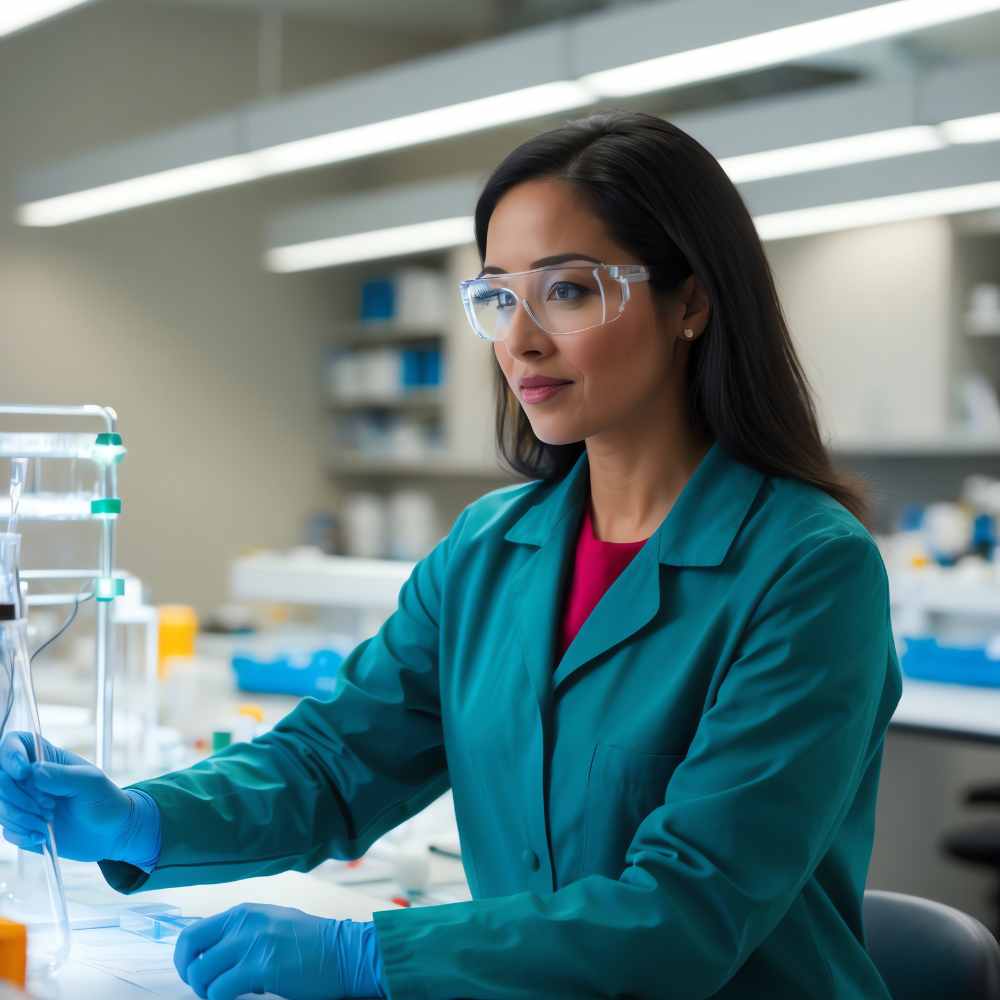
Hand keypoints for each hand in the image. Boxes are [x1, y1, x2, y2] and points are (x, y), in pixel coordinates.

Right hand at [0, 731, 159, 866]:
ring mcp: (23, 802)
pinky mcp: (22, 825)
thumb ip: (61, 776)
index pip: (14, 744)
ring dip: (23, 817)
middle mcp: (29, 778)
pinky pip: (7, 830)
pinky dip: (23, 834)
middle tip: (49, 806)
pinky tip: (43, 835)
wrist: (110, 832)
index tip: (23, 772)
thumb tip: (32, 771)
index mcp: (46, 758)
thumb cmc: (104, 799)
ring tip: (49, 821)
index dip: (11, 756)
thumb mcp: (90, 783)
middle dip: (19, 796)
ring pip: (1, 807)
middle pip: (1, 779)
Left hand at [174, 903, 385, 999]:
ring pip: (202, 975)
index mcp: (245, 912)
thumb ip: (243, 933)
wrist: (346, 952)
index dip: (184, 959)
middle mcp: (245, 923)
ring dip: (210, 992)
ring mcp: (253, 943)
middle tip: (208, 990)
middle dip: (192, 978)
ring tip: (229, 995)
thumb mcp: (272, 925)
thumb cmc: (312, 944)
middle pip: (190, 953)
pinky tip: (242, 998)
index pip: (192, 933)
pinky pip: (221, 990)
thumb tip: (210, 954)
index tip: (194, 975)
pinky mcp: (263, 967)